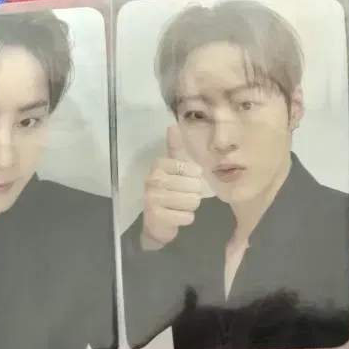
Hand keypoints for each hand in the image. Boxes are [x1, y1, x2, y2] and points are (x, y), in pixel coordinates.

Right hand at [141, 123, 203, 250]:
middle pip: (194, 186)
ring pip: (192, 201)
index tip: (186, 181)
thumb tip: (173, 125)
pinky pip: (187, 216)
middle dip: (194, 194)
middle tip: (182, 196)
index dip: (195, 178)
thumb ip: (175, 149)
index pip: (193, 169)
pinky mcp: (157, 216)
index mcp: (159, 165)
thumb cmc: (168, 192)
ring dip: (190, 206)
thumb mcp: (172, 169)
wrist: (156, 223)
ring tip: (179, 206)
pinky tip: (177, 216)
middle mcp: (153, 179)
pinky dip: (186, 218)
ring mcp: (153, 198)